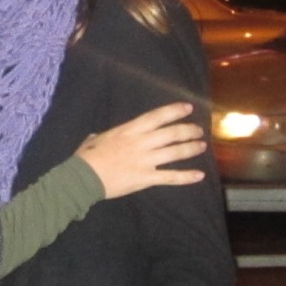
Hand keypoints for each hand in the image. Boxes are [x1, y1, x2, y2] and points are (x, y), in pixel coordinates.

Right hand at [74, 101, 207, 199]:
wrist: (83, 177)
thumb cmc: (87, 157)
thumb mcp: (94, 139)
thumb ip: (101, 136)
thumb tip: (97, 137)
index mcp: (130, 130)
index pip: (157, 116)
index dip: (174, 111)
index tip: (188, 107)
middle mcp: (141, 142)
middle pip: (171, 133)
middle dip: (188, 130)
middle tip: (199, 130)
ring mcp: (145, 160)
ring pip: (175, 152)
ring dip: (191, 148)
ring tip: (202, 146)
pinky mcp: (146, 178)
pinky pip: (170, 177)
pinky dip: (186, 176)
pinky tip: (199, 175)